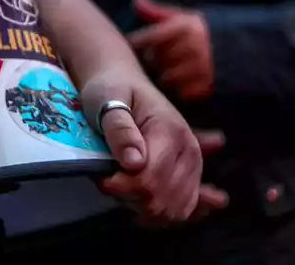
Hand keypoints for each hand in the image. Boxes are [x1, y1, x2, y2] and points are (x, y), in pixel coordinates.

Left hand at [89, 82, 228, 222]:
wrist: (122, 81)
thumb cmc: (111, 89)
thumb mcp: (107, 100)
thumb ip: (119, 130)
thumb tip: (134, 163)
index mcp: (170, 132)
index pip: (149, 179)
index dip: (121, 187)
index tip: (102, 178)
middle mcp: (189, 151)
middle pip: (161, 200)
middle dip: (130, 198)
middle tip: (110, 180)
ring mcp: (192, 165)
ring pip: (171, 210)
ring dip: (143, 207)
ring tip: (123, 186)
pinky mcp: (189, 175)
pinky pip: (186, 207)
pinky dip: (166, 213)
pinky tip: (151, 209)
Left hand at [129, 0, 213, 100]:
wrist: (241, 50)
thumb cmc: (202, 32)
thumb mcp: (182, 17)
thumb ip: (157, 11)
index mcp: (186, 27)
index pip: (150, 37)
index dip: (137, 43)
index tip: (130, 45)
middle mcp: (194, 46)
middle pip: (155, 60)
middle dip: (152, 60)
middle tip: (152, 59)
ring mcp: (201, 67)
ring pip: (166, 78)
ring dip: (163, 76)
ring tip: (167, 70)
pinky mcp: (207, 86)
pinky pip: (181, 92)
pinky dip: (178, 89)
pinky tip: (181, 81)